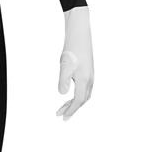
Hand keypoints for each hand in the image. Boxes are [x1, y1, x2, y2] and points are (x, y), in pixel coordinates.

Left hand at [56, 6, 93, 120]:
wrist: (79, 34)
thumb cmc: (72, 49)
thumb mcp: (64, 65)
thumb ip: (63, 81)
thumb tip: (62, 94)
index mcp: (85, 80)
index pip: (78, 101)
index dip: (71, 110)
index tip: (62, 117)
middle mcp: (90, 79)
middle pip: (82, 100)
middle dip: (72, 108)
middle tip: (60, 115)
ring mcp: (90, 75)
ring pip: (84, 94)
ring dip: (74, 102)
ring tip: (63, 107)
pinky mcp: (88, 70)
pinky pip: (85, 88)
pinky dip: (78, 95)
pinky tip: (70, 92)